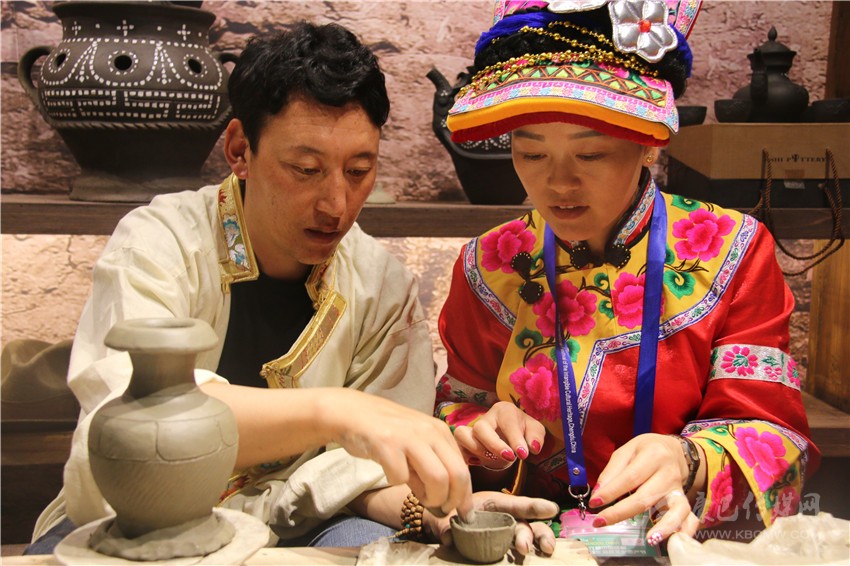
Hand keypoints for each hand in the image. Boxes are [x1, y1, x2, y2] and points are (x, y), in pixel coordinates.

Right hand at [329, 389, 472, 516]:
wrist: (352, 412)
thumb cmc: (386, 431)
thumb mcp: (416, 443)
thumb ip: (432, 466)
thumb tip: (445, 500)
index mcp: (440, 431)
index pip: (463, 468)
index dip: (465, 496)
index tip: (463, 515)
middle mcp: (429, 431)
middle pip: (456, 475)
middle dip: (452, 501)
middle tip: (441, 510)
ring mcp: (409, 437)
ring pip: (437, 479)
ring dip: (431, 498)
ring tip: (420, 498)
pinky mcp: (387, 444)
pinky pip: (400, 477)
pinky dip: (397, 483)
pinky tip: (391, 474)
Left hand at [426, 491, 558, 555]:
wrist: (443, 527)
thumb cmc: (450, 515)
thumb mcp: (445, 518)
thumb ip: (447, 528)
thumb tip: (448, 538)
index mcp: (495, 504)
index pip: (517, 504)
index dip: (535, 506)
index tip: (552, 509)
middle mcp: (506, 519)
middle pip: (526, 524)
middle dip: (535, 533)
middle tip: (532, 546)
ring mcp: (507, 534)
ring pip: (529, 537)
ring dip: (537, 543)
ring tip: (544, 552)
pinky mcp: (503, 549)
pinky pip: (518, 551)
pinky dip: (530, 555)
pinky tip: (536, 559)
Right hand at [453, 401, 545, 469]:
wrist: (509, 437)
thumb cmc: (523, 432)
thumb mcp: (534, 431)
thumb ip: (536, 437)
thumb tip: (533, 448)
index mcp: (503, 411)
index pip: (507, 422)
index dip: (515, 439)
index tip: (524, 454)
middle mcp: (485, 418)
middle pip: (481, 427)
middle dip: (495, 444)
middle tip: (510, 457)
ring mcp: (471, 430)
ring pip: (462, 434)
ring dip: (477, 449)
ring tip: (491, 459)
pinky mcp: (462, 443)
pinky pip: (457, 448)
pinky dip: (464, 456)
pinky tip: (477, 462)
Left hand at [588, 433, 700, 544]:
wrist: (675, 451)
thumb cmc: (647, 451)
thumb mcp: (627, 451)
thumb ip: (612, 471)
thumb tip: (598, 493)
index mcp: (653, 455)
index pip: (630, 477)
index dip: (611, 492)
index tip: (594, 502)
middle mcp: (668, 473)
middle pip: (646, 497)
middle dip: (621, 512)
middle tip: (600, 521)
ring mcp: (679, 489)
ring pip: (675, 510)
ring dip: (664, 527)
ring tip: (649, 539)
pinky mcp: (685, 501)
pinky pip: (690, 518)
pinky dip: (685, 530)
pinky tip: (673, 542)